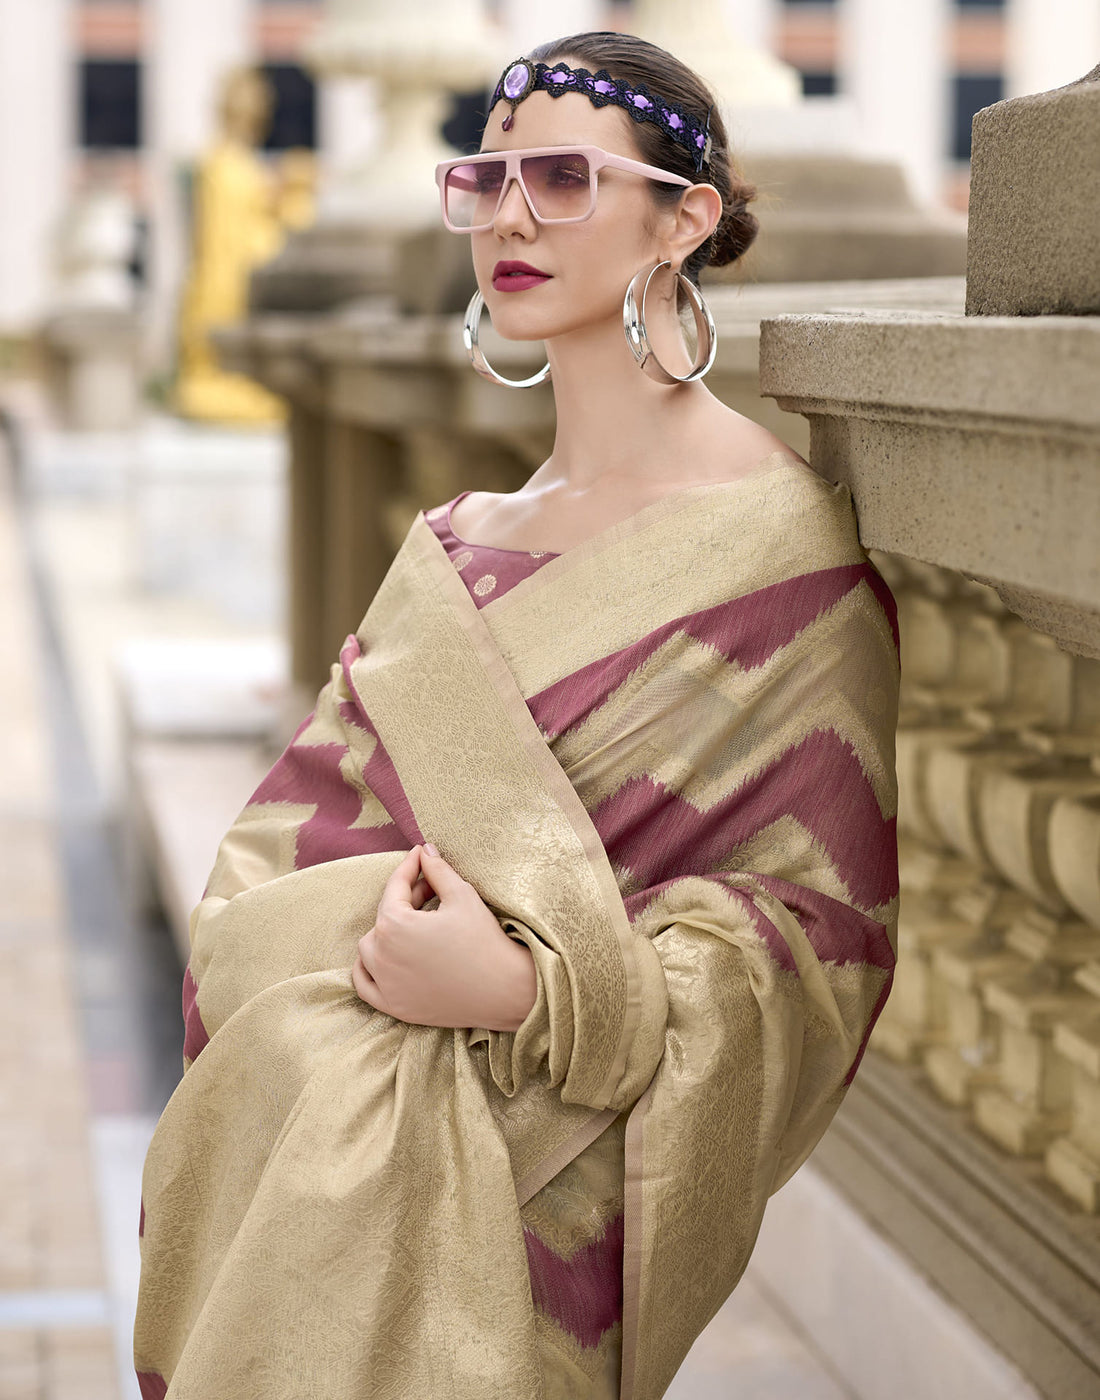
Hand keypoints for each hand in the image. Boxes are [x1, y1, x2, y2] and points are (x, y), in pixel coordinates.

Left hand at [352, 845, 537, 1031]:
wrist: (503, 990)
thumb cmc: (483, 941)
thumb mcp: (462, 895)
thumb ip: (437, 870)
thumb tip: (426, 850)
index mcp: (394, 925)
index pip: (395, 887)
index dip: (409, 866)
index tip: (420, 854)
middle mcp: (381, 955)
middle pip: (384, 917)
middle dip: (406, 899)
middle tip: (431, 890)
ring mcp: (385, 984)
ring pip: (369, 948)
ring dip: (385, 932)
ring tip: (413, 923)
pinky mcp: (393, 1006)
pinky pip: (365, 984)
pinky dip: (369, 968)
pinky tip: (386, 956)